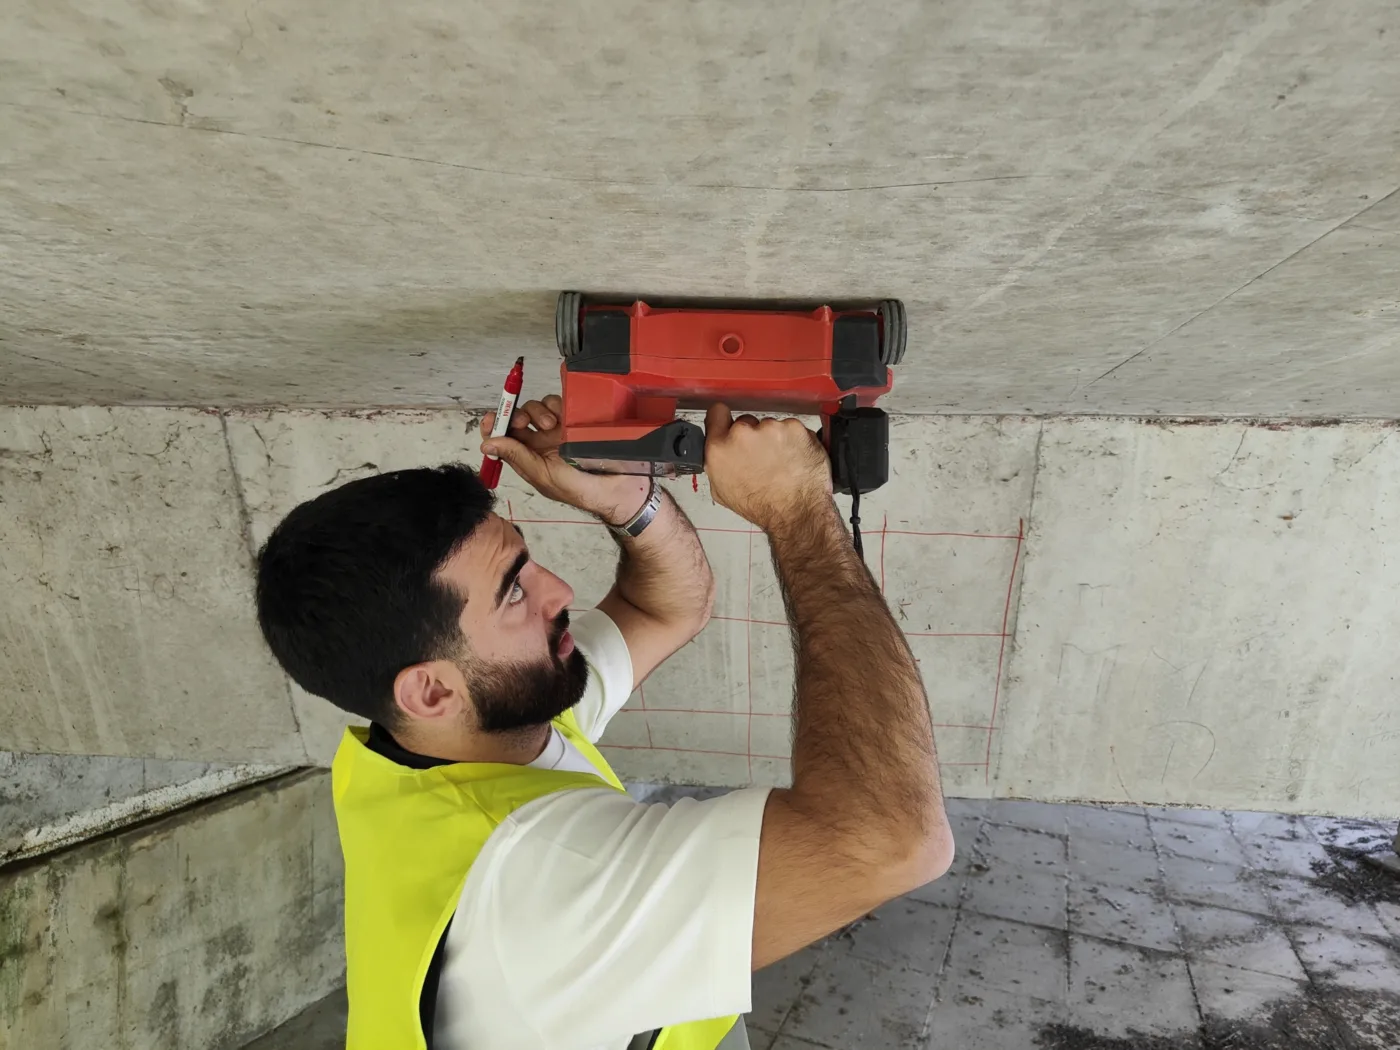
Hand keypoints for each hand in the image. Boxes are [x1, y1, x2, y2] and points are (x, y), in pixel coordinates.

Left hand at [481, 394, 649, 523]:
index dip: (494, 426)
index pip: (503, 438)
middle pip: (518, 418)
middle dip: (517, 415)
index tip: (492, 419)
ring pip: (537, 407)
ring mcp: (558, 430)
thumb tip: (487, 443)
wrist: (618, 486)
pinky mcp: (574, 419)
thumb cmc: (581, 489)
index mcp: (528, 458)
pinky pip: (557, 403)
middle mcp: (540, 442)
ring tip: (553, 426)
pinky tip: (564, 418)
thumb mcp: (544, 476)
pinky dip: (556, 405)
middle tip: (524, 422)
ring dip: (539, 412)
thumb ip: (517, 457)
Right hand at [704, 403, 832, 531]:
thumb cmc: (761, 506)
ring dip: (776, 440)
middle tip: (763, 458)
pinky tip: (795, 460)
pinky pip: (792, 429)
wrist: (795, 513)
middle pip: (746, 422)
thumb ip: (717, 463)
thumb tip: (721, 451)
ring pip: (771, 426)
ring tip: (782, 463)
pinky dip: (795, 441)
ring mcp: (770, 428)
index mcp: (719, 448)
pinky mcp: (794, 428)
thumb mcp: (722, 490)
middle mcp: (742, 433)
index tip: (730, 424)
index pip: (717, 412)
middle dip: (753, 437)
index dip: (724, 419)